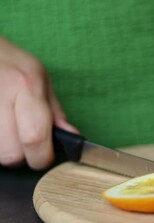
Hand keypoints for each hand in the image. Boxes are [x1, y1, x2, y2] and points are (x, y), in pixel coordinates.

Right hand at [0, 37, 77, 168]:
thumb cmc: (10, 61)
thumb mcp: (40, 78)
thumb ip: (55, 111)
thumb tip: (72, 137)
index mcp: (26, 85)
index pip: (35, 136)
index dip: (41, 156)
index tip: (44, 156)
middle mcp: (1, 94)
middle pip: (11, 154)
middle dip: (21, 156)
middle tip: (23, 143)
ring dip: (5, 149)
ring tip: (8, 130)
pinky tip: (1, 127)